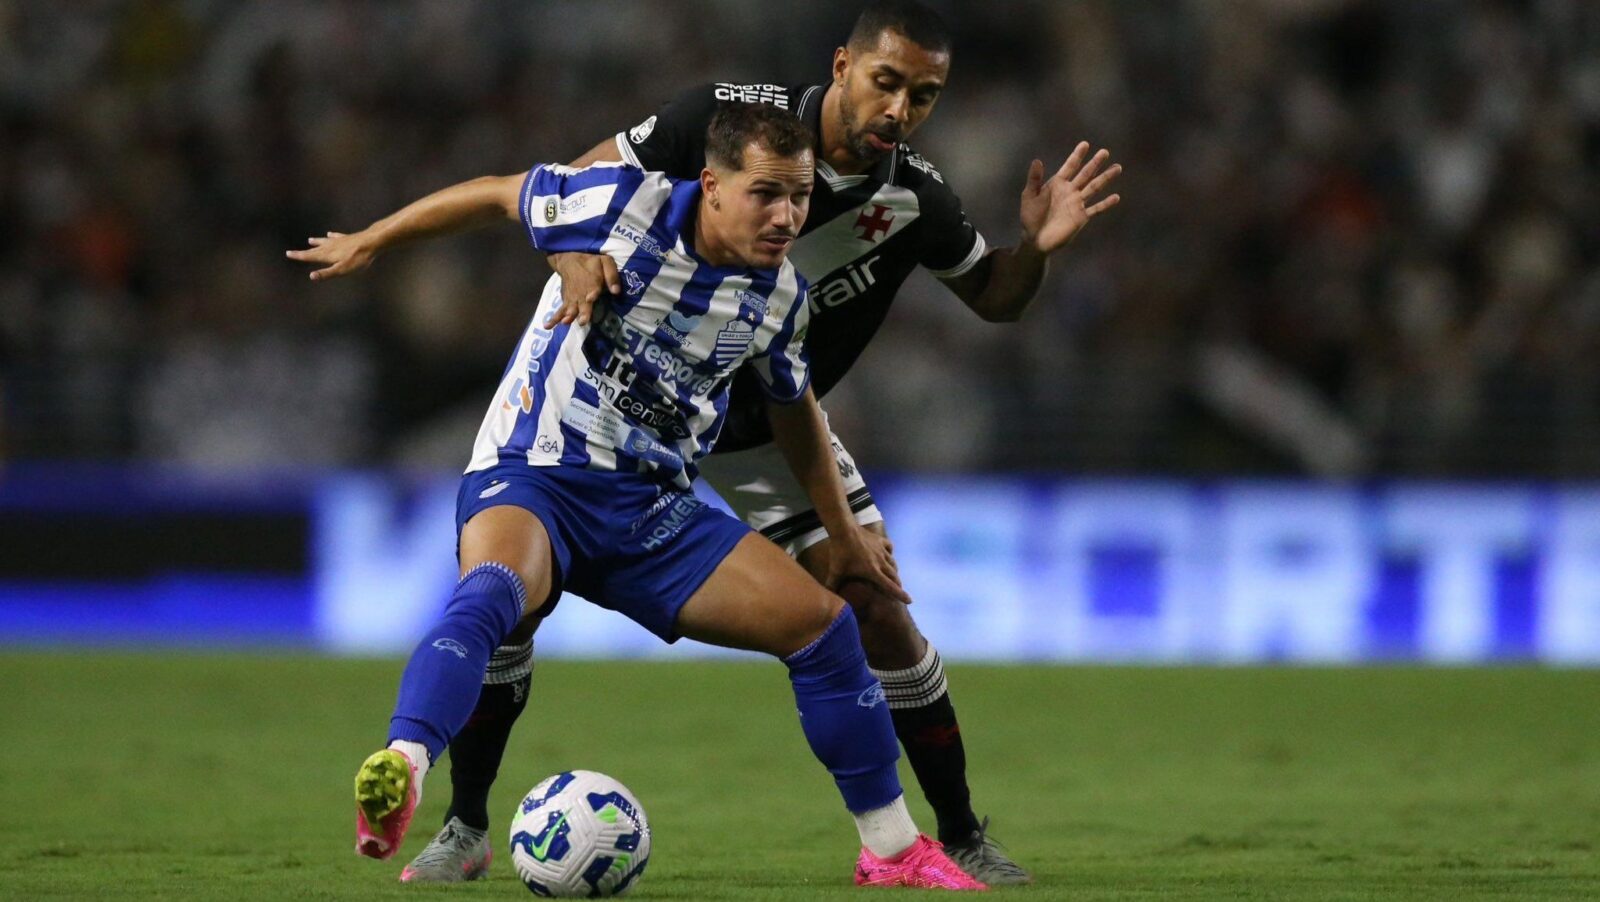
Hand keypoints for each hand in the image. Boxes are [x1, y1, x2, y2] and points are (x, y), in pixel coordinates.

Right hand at [285, 231, 378, 280]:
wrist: (371, 242)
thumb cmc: (357, 259)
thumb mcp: (342, 270)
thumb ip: (327, 273)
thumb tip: (311, 276)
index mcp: (327, 255)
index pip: (309, 256)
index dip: (299, 256)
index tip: (288, 253)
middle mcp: (330, 246)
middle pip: (314, 250)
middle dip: (304, 251)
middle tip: (292, 251)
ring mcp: (338, 241)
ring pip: (324, 241)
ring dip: (316, 242)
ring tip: (310, 240)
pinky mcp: (347, 238)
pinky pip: (336, 236)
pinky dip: (331, 235)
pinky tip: (329, 233)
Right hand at [546, 252, 620, 325]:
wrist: (569, 259)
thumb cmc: (590, 262)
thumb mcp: (605, 262)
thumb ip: (611, 275)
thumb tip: (616, 291)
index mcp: (592, 282)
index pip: (593, 288)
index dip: (592, 293)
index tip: (591, 297)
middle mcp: (582, 292)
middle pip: (583, 303)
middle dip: (583, 312)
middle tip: (582, 321)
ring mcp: (572, 298)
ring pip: (571, 309)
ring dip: (568, 316)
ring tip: (565, 323)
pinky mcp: (566, 301)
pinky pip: (560, 311)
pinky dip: (553, 318)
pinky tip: (547, 326)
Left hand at [826, 528, 911, 605]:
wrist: (844, 529)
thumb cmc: (841, 552)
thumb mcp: (836, 571)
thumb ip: (833, 585)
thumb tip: (827, 600)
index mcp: (873, 572)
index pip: (890, 586)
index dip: (900, 595)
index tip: (910, 601)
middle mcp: (881, 562)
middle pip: (894, 576)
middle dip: (898, 585)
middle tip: (899, 590)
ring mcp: (882, 550)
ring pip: (893, 562)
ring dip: (894, 570)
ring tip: (894, 575)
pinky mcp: (880, 540)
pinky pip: (890, 547)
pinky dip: (890, 553)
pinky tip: (888, 554)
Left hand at [1018, 141, 1121, 255]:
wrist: (1035, 239)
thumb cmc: (1030, 217)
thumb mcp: (1029, 196)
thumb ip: (1034, 179)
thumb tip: (1037, 160)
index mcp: (1058, 184)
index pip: (1070, 166)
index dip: (1077, 156)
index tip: (1085, 144)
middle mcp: (1070, 191)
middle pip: (1085, 174)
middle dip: (1095, 163)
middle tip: (1105, 152)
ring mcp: (1077, 203)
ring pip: (1094, 188)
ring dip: (1105, 178)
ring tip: (1117, 168)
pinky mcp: (1081, 217)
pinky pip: (1096, 209)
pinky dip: (1106, 204)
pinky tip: (1116, 197)